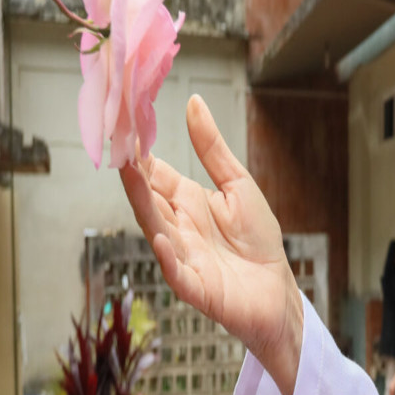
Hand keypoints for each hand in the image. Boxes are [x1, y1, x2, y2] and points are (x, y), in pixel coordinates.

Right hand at [120, 95, 302, 394]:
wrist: (277, 291)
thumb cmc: (258, 241)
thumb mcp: (239, 186)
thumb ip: (213, 149)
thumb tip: (194, 103)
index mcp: (187, 202)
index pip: (155, 173)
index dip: (140, 150)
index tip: (126, 122)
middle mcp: (178, 227)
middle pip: (149, 197)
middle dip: (133, 171)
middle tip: (117, 141)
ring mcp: (183, 256)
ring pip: (156, 228)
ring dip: (142, 204)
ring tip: (129, 176)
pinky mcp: (196, 287)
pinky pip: (177, 271)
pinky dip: (168, 257)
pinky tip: (162, 239)